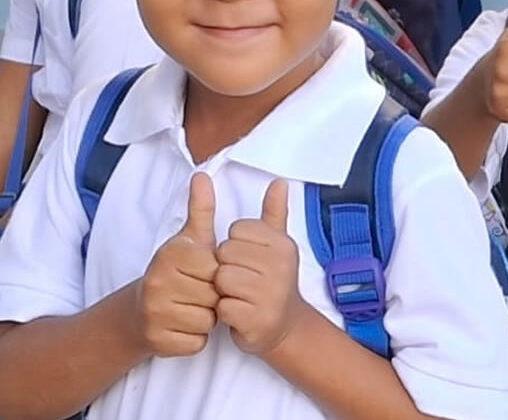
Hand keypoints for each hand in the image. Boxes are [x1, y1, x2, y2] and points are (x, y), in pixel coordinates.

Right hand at [136, 173, 219, 356]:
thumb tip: (203, 175)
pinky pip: (197, 342)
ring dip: (206, 318)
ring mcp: (155, 312)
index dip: (217, 273)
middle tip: (198, 292)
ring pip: (207, 320)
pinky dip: (196, 338)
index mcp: (170, 254)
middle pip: (214, 295)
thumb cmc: (176, 273)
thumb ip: (201, 209)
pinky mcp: (158, 340)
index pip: (217, 267)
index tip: (204, 273)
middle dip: (213, 297)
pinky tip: (183, 326)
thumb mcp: (189, 240)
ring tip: (190, 308)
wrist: (141, 312)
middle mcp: (158, 281)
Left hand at [215, 180, 303, 354]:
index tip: (249, 260)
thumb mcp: (276, 245)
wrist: (286, 326)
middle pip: (225, 254)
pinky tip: (240, 313)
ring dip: (224, 291)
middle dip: (227, 268)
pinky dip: (225, 312)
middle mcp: (281, 267)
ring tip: (241, 296)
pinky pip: (223, 306)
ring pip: (221, 279)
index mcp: (282, 244)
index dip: (235, 246)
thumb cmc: (273, 281)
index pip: (236, 231)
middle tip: (244, 281)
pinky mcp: (258, 319)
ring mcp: (271, 294)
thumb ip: (274, 212)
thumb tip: (279, 182)